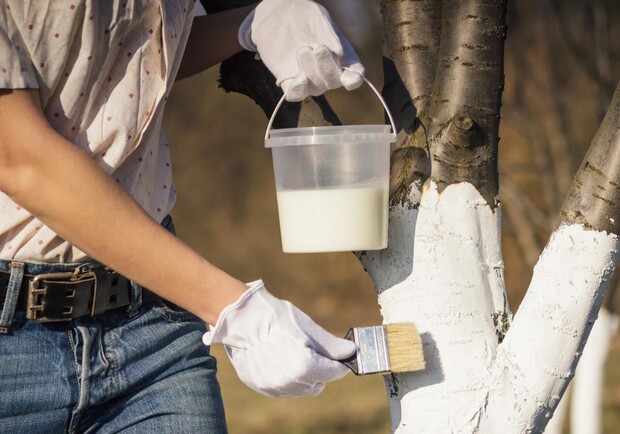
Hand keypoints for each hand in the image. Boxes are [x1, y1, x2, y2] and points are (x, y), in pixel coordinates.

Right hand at [202, 280, 355, 396]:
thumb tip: (351, 351)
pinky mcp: (260, 386)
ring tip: (294, 353)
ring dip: (304, 376)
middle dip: (321, 370)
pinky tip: (281, 359)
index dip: (339, 365)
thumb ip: (331, 345)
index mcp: (304, 366)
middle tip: (315, 353)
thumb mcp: (308, 328)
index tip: (340, 359)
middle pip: (318, 383)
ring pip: (300, 388)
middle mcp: (288, 382)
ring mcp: (273, 386)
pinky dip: (287, 377)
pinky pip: (283, 388)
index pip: (333, 373)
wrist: (241, 319)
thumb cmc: (277, 319)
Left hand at [238, 0, 364, 100]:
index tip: (348, 79)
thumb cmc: (303, 15)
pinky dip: (298, 90)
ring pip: (315, 88)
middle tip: (318, 48)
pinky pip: (296, 95)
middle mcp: (328, 71)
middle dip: (327, 68)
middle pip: (334, 82)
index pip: (354, 75)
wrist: (277, 15)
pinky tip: (297, 79)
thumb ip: (328, 34)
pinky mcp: (290, 82)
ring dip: (310, 71)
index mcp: (343, 56)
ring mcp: (310, 79)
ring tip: (302, 49)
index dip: (353, 80)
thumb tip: (340, 55)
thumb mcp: (317, 17)